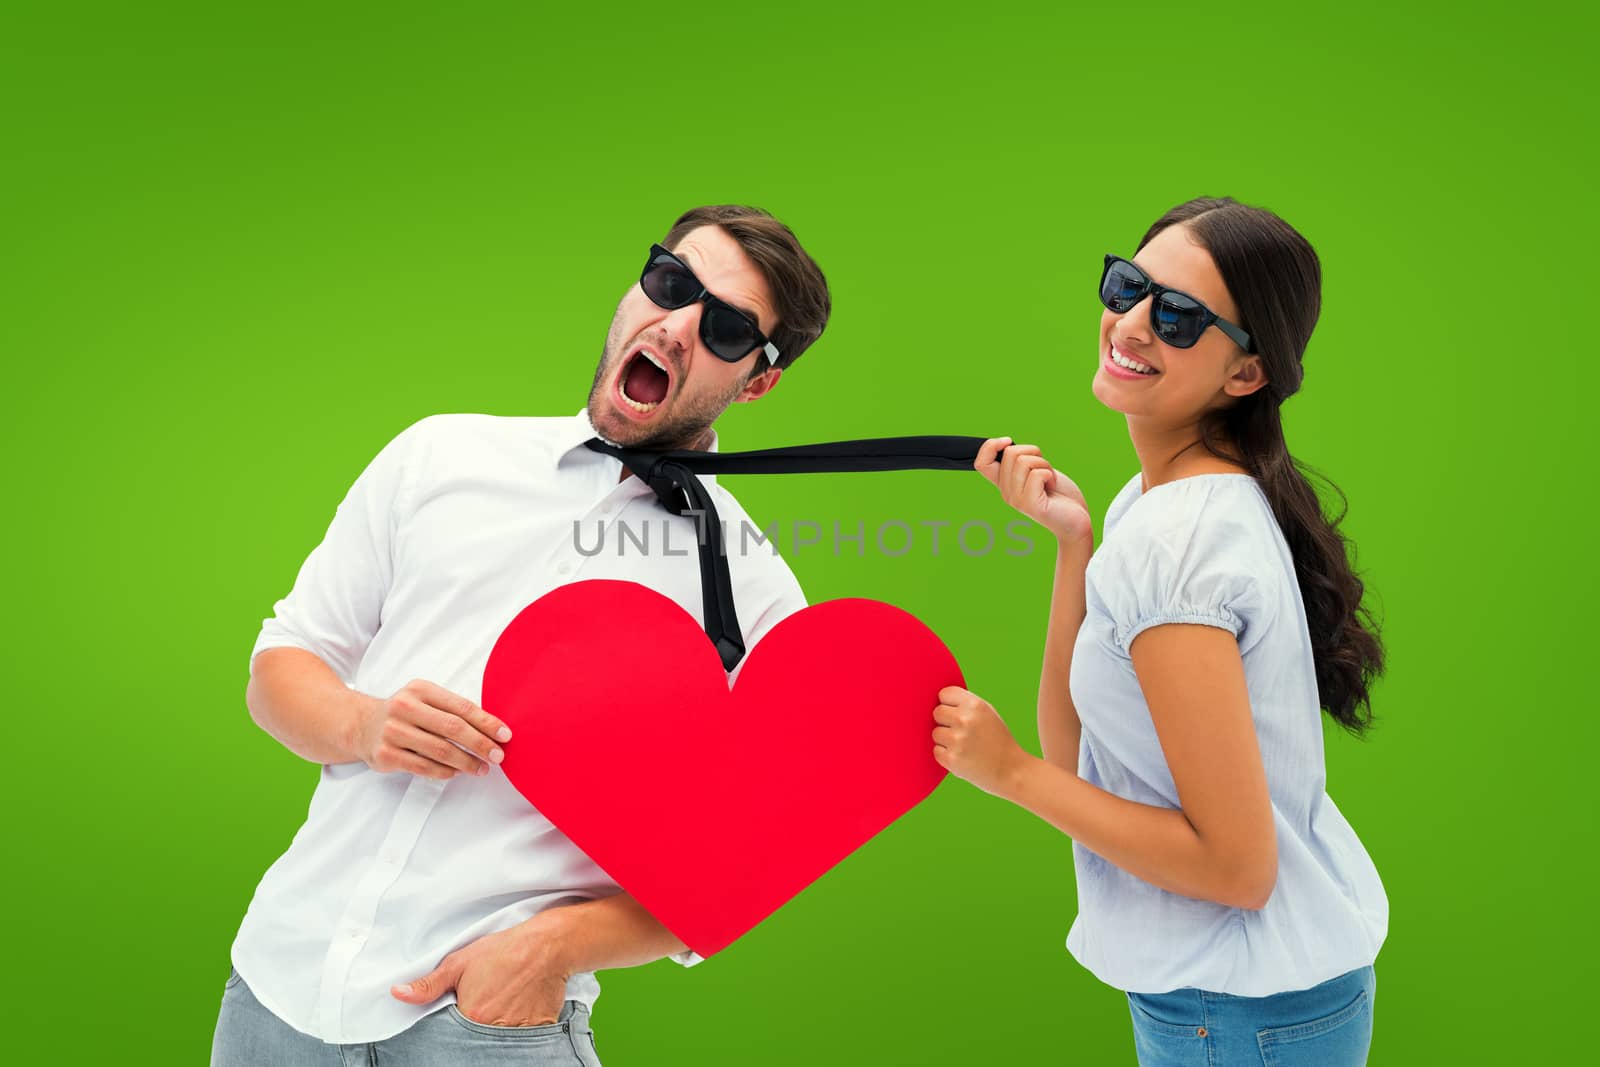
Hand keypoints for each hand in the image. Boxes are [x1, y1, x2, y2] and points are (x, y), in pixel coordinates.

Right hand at [352, 678, 511, 779]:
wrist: (360, 725)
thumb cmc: (404, 712)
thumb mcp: (424, 699)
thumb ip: (451, 709)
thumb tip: (491, 728)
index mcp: (420, 690)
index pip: (461, 707)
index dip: (486, 722)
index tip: (505, 734)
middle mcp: (404, 708)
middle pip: (453, 729)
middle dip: (480, 744)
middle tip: (498, 756)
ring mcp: (393, 732)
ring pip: (440, 751)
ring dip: (466, 762)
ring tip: (482, 768)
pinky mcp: (386, 755)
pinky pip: (424, 767)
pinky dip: (445, 772)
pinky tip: (456, 772)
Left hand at [392, 919, 569, 1026]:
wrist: (547, 945)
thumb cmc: (504, 951)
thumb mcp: (460, 962)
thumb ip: (428, 984)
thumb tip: (397, 993)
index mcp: (472, 1015)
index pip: (454, 1033)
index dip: (458, 1020)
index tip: (466, 1008)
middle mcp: (494, 1028)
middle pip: (477, 1038)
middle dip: (479, 1024)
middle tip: (489, 1001)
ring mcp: (518, 1031)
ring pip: (500, 1039)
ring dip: (499, 1025)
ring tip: (505, 1001)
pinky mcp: (538, 1029)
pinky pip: (523, 1038)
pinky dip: (519, 1026)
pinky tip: (520, 1005)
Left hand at [933, 686, 1032, 797]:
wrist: (1011, 770)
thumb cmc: (998, 740)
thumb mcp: (988, 713)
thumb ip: (966, 705)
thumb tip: (939, 700)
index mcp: (975, 705)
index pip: (945, 694)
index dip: (948, 703)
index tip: (955, 711)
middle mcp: (965, 720)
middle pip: (937, 712)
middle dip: (946, 722)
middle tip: (962, 732)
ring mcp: (958, 740)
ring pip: (935, 733)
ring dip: (945, 740)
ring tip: (964, 746)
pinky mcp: (952, 759)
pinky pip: (936, 751)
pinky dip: (946, 756)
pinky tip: (963, 757)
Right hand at [975, 437, 1091, 546]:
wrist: (1076, 521)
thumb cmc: (1059, 495)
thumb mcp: (1036, 472)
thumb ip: (1022, 462)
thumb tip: (1009, 445)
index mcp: (1005, 484)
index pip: (980, 463)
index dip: (989, 446)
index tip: (1008, 441)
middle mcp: (1006, 493)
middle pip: (1010, 453)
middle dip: (1033, 452)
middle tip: (1044, 468)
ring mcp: (1017, 500)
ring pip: (1024, 461)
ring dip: (1044, 463)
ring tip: (1050, 478)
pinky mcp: (1030, 504)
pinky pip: (1037, 474)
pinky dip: (1050, 474)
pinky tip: (1052, 485)